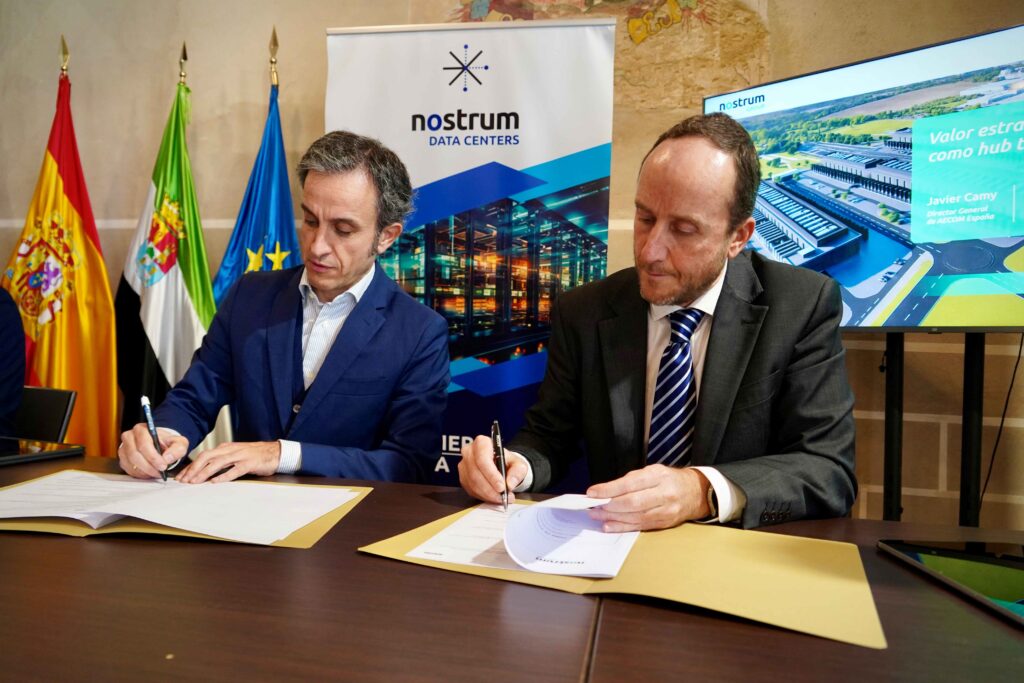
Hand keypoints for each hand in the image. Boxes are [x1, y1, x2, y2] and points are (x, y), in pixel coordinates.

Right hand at [119, 424, 188, 478]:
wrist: (160, 445)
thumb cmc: (168, 443)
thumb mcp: (179, 443)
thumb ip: (177, 449)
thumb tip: (167, 458)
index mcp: (142, 430)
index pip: (144, 444)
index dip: (153, 457)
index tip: (162, 466)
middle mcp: (129, 437)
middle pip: (135, 455)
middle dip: (149, 466)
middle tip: (160, 472)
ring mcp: (124, 449)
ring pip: (131, 464)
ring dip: (145, 471)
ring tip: (156, 472)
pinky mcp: (123, 459)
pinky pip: (129, 470)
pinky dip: (141, 474)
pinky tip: (150, 472)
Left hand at [176, 441, 281, 483]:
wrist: (276, 452)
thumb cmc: (255, 455)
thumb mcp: (236, 455)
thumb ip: (222, 461)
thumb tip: (205, 472)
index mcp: (226, 448)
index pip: (204, 456)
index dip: (191, 466)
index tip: (182, 476)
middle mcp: (230, 450)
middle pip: (207, 457)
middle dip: (193, 469)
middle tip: (184, 480)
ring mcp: (240, 456)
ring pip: (217, 463)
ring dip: (204, 473)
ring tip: (195, 482)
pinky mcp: (249, 463)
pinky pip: (234, 470)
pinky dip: (223, 476)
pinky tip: (215, 482)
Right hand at [458, 435, 528, 504]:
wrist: (500, 465)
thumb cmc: (507, 462)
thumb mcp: (518, 464)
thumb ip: (517, 472)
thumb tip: (510, 484)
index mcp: (482, 443)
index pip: (483, 460)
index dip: (492, 475)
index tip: (502, 487)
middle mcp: (469, 452)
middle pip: (476, 473)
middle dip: (490, 489)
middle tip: (503, 497)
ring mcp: (464, 465)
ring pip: (473, 484)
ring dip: (488, 494)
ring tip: (501, 498)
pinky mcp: (463, 477)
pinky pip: (471, 490)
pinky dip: (483, 496)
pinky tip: (493, 497)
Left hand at [586, 465, 710, 531]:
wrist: (696, 493)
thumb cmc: (669, 480)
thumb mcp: (652, 471)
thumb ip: (631, 480)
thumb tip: (607, 490)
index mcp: (659, 476)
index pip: (630, 484)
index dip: (609, 490)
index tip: (592, 492)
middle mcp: (664, 494)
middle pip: (632, 503)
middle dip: (609, 506)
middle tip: (593, 506)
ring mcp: (665, 511)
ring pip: (635, 517)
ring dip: (612, 518)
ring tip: (597, 516)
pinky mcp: (664, 523)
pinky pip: (639, 526)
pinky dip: (622, 527)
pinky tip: (609, 525)